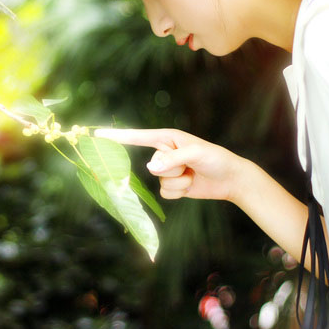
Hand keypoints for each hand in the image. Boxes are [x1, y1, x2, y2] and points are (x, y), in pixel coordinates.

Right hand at [94, 128, 245, 201]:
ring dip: (178, 182)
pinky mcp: (171, 186)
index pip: (137, 137)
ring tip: (193, 175)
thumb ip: (173, 159)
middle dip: (172, 168)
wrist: (231, 179)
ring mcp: (167, 170)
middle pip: (152, 165)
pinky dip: (178, 192)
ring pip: (159, 181)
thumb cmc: (216, 159)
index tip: (97, 135)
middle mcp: (164, 153)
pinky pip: (164, 193)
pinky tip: (191, 186)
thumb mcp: (196, 153)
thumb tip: (150, 168)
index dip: (117, 136)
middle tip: (190, 166)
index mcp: (167, 138)